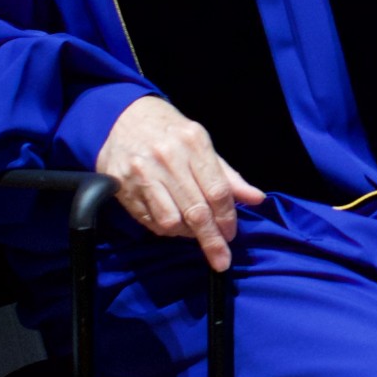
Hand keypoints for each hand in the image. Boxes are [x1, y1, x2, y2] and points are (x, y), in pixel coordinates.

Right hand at [95, 95, 264, 270]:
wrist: (121, 117)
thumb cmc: (169, 132)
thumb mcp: (202, 144)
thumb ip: (228, 175)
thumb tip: (256, 199)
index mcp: (194, 143)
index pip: (218, 191)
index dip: (228, 218)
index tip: (231, 235)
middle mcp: (168, 157)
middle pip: (197, 211)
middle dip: (212, 240)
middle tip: (221, 259)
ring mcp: (143, 172)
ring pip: (171, 221)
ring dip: (186, 233)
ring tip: (192, 230)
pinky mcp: (122, 186)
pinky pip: (150, 220)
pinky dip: (164, 228)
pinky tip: (171, 220)